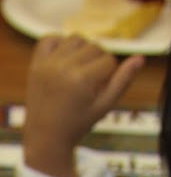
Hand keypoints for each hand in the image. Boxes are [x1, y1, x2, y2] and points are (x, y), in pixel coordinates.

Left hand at [23, 35, 143, 176]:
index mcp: (81, 80)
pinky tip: (63, 59)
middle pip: (94, 47)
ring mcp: (47, 65)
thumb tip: (140, 59)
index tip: (99, 91)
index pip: (108, 60)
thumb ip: (122, 82)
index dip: (109, 75)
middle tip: (89, 83)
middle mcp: (63, 68)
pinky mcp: (35, 65)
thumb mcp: (104, 106)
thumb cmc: (78, 123)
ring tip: (79, 70)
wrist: (46, 137)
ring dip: (81, 50)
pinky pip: (49, 39)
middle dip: (97, 62)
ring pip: (75, 39)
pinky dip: (58, 43)